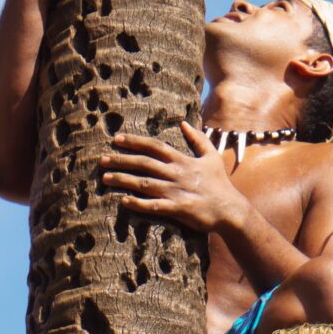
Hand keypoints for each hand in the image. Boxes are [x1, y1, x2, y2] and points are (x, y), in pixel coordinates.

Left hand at [98, 121, 247, 232]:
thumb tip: (183, 123)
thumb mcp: (211, 156)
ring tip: (105, 178)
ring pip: (145, 183)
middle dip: (122, 160)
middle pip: (144, 164)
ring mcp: (176, 192)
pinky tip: (123, 201)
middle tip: (102, 160)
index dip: (135, 142)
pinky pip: (154, 206)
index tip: (117, 139)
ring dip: (124, 180)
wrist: (230, 210)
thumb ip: (198, 139)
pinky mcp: (178, 209)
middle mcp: (177, 174)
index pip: (154, 146)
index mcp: (183, 160)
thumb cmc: (219, 184)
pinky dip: (138, 204)